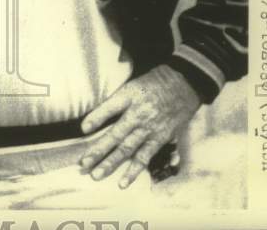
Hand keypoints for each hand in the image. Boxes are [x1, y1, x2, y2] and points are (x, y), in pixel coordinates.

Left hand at [78, 65, 199, 188]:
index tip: (83, 129)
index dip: (97, 117)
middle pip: (116, 134)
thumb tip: (93, 116)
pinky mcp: (159, 139)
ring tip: (96, 175)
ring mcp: (149, 128)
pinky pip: (144, 157)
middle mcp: (139, 113)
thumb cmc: (152, 84)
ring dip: (111, 163)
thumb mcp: (132, 83)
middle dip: (99, 150)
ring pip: (127, 149)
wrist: (183, 85)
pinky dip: (133, 171)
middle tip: (83, 163)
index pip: (111, 107)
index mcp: (130, 95)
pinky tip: (122, 182)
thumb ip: (116, 100)